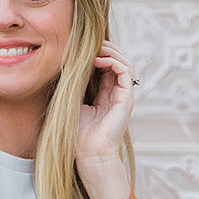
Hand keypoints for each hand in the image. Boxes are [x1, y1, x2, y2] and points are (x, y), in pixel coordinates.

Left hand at [76, 39, 136, 168]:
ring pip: (124, 63)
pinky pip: (125, 71)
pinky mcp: (127, 98)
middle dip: (105, 49)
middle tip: (90, 44)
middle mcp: (117, 94)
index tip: (81, 49)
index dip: (97, 55)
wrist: (89, 154)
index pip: (106, 68)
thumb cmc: (79, 135)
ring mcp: (123, 96)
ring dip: (110, 52)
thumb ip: (76, 85)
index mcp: (105, 96)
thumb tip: (71, 63)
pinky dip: (113, 61)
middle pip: (118, 62)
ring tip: (95, 49)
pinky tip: (98, 61)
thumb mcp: (74, 103)